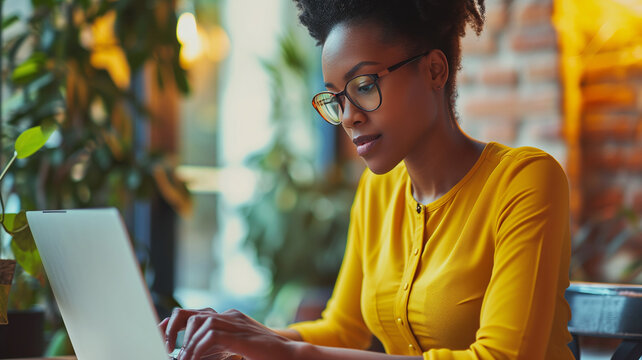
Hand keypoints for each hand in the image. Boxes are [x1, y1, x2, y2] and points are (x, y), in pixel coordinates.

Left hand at [166, 308, 292, 359]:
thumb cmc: (265, 355)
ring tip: (184, 359)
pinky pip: (211, 336)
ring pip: (200, 323)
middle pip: (192, 314)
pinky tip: (196, 359)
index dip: (175, 323)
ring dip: (188, 343)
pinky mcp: (239, 334)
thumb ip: (219, 347)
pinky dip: (199, 349)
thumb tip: (193, 354)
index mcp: (229, 317)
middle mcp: (230, 316)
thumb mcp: (237, 348)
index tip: (162, 337)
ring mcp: (236, 323)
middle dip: (174, 330)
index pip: (195, 313)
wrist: (290, 355)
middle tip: (167, 348)